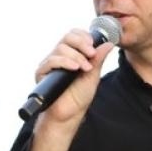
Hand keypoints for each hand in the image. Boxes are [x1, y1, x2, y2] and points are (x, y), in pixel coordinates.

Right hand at [29, 28, 115, 150]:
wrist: (69, 115)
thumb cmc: (79, 97)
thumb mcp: (92, 75)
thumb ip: (98, 59)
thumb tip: (109, 43)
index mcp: (71, 54)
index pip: (74, 35)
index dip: (84, 36)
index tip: (93, 44)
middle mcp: (59, 56)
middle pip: (67, 37)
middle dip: (81, 43)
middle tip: (91, 53)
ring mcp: (50, 63)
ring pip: (61, 48)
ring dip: (76, 56)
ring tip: (85, 68)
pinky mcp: (42, 72)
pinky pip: (52, 60)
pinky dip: (64, 62)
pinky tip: (75, 68)